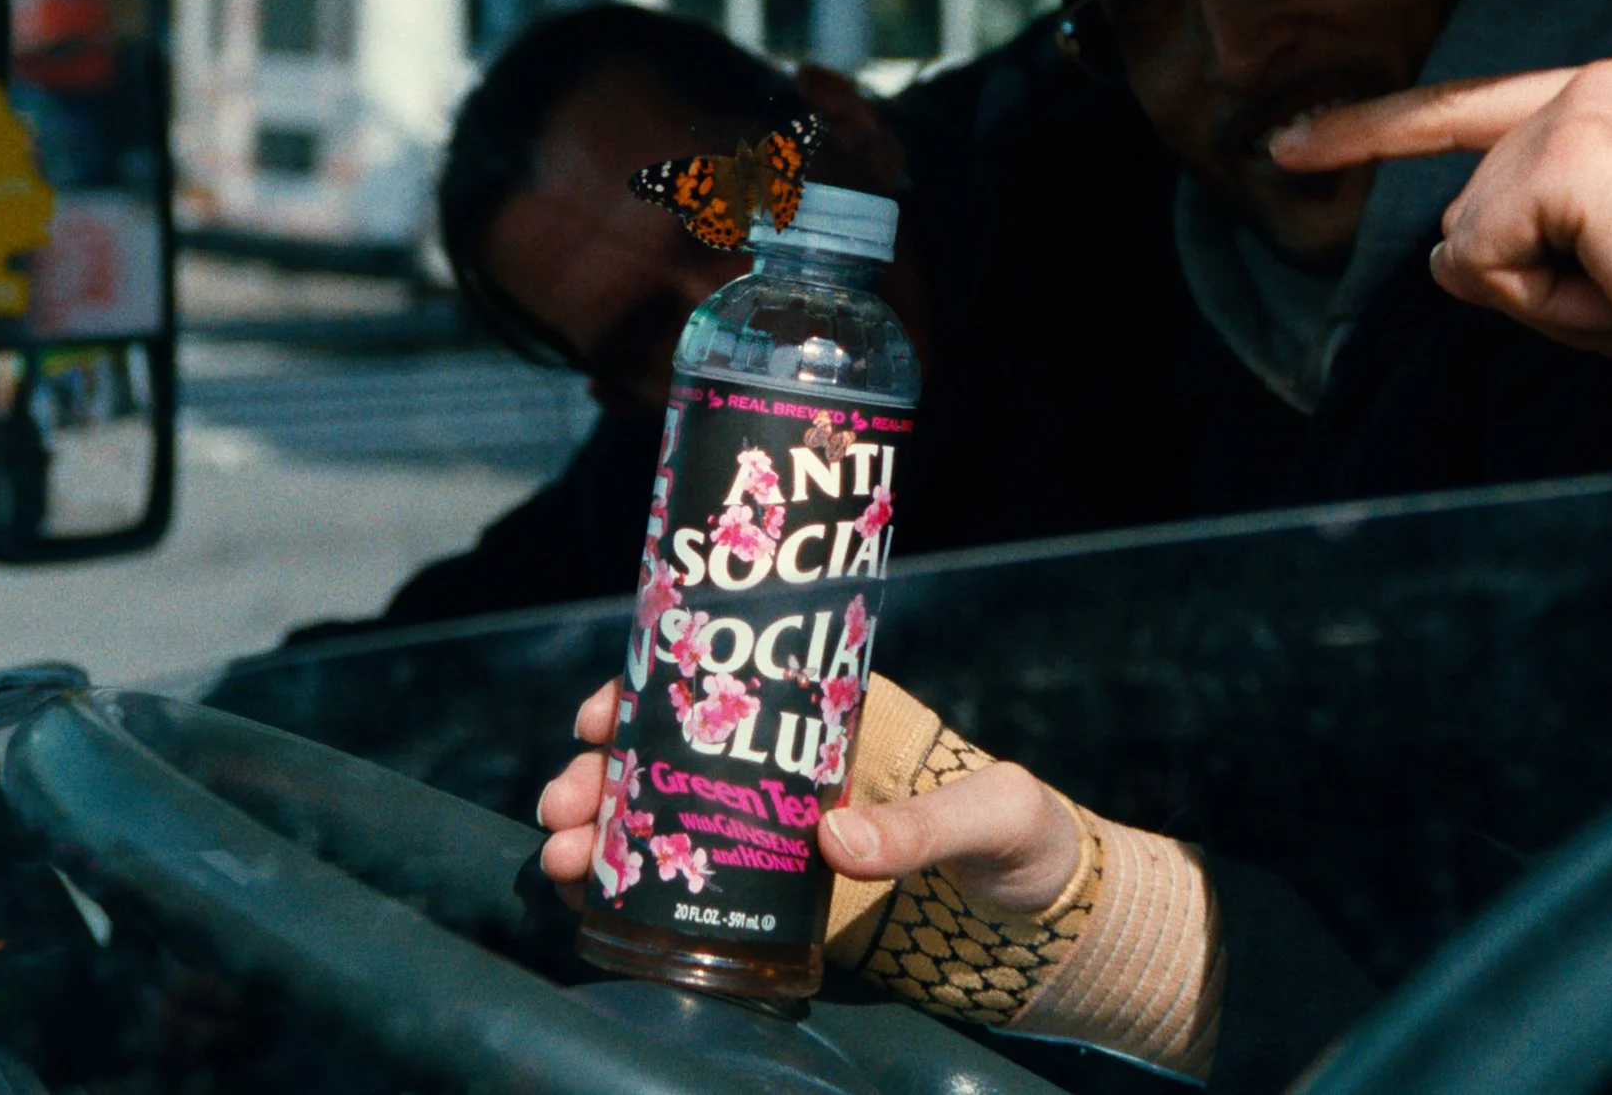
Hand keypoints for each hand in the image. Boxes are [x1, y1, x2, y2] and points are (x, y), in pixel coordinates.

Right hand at [535, 681, 1083, 917]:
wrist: (1049, 927)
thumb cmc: (1032, 845)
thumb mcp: (995, 817)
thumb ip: (926, 827)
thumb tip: (835, 843)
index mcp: (837, 718)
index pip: (731, 683)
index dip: (653, 691)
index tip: (599, 716)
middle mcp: (791, 768)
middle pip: (676, 752)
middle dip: (605, 774)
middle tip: (564, 806)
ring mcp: (776, 833)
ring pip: (667, 816)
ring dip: (605, 831)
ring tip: (563, 861)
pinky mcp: (774, 900)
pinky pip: (688, 885)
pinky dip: (630, 888)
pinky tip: (590, 899)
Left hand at [1268, 56, 1611, 474]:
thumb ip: (1531, 234)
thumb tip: (1441, 251)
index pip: (1466, 109)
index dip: (1368, 131)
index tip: (1284, 144)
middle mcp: (1609, 77)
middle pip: (1464, 208)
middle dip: (1525, 286)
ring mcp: (1593, 109)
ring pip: (1467, 240)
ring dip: (1539, 302)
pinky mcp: (1578, 160)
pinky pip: (1479, 261)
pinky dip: (1542, 306)